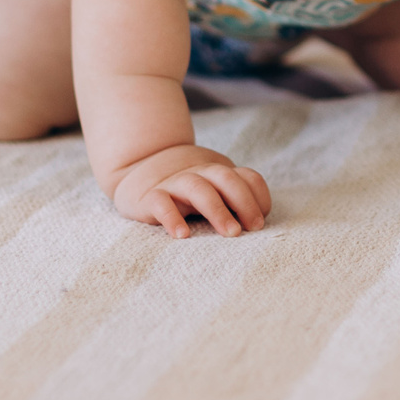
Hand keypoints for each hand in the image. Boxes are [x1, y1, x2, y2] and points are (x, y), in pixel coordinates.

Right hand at [111, 144, 272, 236]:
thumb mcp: (212, 188)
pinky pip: (161, 202)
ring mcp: (174, 183)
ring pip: (198, 187)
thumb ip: (232, 200)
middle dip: (243, 202)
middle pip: (225, 178)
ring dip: (217, 209)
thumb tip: (255, 224)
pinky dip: (172, 217)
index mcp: (218, 173)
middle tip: (252, 228)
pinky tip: (182, 235)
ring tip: (231, 233)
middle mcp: (199, 174)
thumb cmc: (186, 188)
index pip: (247, 176)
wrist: (139, 164)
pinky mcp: (149, 196)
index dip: (258, 196)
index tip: (260, 222)